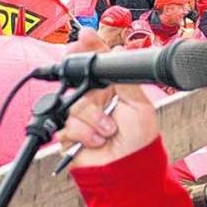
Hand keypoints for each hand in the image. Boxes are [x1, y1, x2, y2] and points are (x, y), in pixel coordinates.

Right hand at [58, 30, 160, 169]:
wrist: (128, 169)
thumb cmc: (139, 141)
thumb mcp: (140, 105)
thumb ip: (126, 79)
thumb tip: (119, 50)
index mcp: (110, 90)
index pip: (95, 65)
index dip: (88, 49)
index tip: (84, 37)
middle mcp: (93, 101)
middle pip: (77, 82)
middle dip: (90, 95)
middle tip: (99, 98)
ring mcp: (80, 118)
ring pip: (73, 106)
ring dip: (93, 120)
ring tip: (108, 132)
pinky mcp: (69, 135)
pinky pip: (66, 126)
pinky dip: (84, 134)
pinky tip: (97, 142)